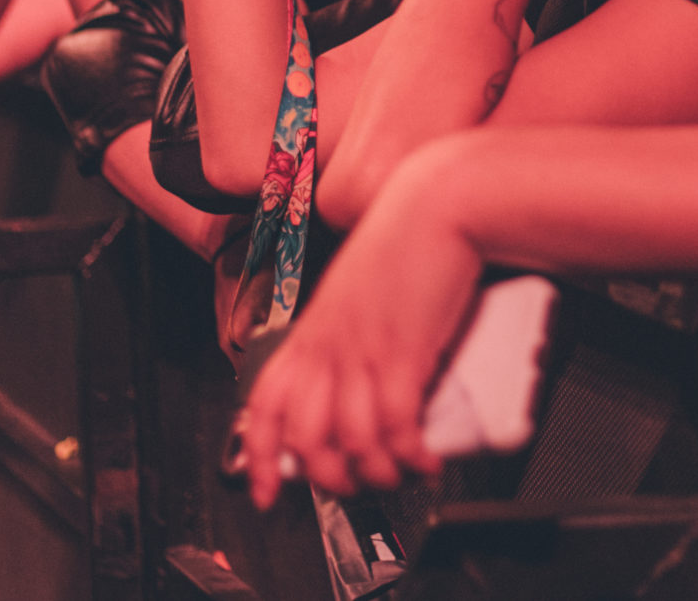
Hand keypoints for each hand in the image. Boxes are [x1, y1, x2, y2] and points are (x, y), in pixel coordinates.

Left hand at [238, 167, 479, 508]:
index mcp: (311, 331)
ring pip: (351, 444)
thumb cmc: (406, 241)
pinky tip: (426, 460)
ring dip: (378, 475)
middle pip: (306, 440)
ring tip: (402, 474)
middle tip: (361, 485)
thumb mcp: (358, 292)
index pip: (265, 406)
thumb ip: (348, 333)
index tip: (264, 494)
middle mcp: (329, 346)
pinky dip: (410, 456)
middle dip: (331, 480)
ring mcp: (362, 351)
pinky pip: (396, 429)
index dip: (257, 458)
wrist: (441, 203)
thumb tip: (356, 383)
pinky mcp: (403, 353)